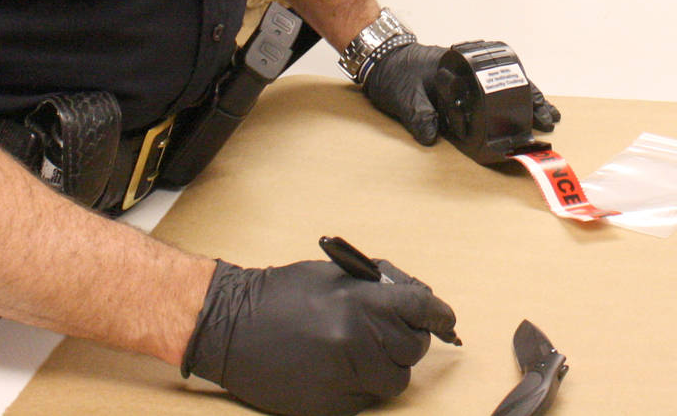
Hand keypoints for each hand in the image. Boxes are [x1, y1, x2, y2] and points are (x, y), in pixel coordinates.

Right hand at [181, 258, 456, 415]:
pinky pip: (370, 400)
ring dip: (388, 365)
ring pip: (396, 379)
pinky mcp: (331, 406)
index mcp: (359, 303)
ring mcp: (344, 378)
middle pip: (412, 348)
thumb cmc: (279, 295)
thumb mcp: (333, 274)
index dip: (439, 314)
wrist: (230, 328)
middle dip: (406, 337)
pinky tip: (342, 369)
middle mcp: (356, 342)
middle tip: (389, 330)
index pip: (421, 310)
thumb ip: (379, 285)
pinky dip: (365, 386)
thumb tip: (416, 298)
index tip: (446, 320)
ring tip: (362, 351)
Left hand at [361, 43, 560, 146]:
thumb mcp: (403, 95)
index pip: (498, 83)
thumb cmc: (392, 72)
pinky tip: (514, 113)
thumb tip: (431, 136)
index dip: (521, 98)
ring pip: (502, 86)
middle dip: (531, 100)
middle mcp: (467, 70)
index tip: (537, 116)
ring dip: (522, 100)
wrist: (379, 59)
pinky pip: (489, 92)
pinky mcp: (460, 85)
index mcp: (459, 69)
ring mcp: (465, 77)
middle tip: (550, 120)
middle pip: (508, 83)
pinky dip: (505, 101)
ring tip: (543, 117)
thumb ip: (418, 114)